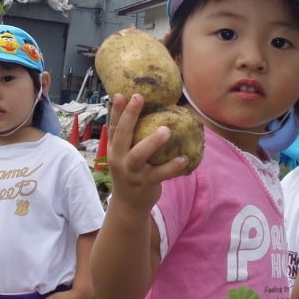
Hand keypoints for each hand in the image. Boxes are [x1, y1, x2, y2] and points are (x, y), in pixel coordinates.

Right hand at [107, 93, 188, 211]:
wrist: (129, 205)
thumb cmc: (132, 173)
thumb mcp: (125, 156)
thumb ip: (133, 138)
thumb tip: (151, 112)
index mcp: (115, 149)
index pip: (114, 126)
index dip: (116, 110)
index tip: (120, 93)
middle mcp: (119, 159)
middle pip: (122, 135)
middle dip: (130, 116)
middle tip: (139, 98)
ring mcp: (131, 172)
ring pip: (139, 155)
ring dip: (152, 141)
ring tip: (166, 130)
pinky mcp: (145, 184)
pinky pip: (160, 174)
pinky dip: (172, 167)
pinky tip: (184, 159)